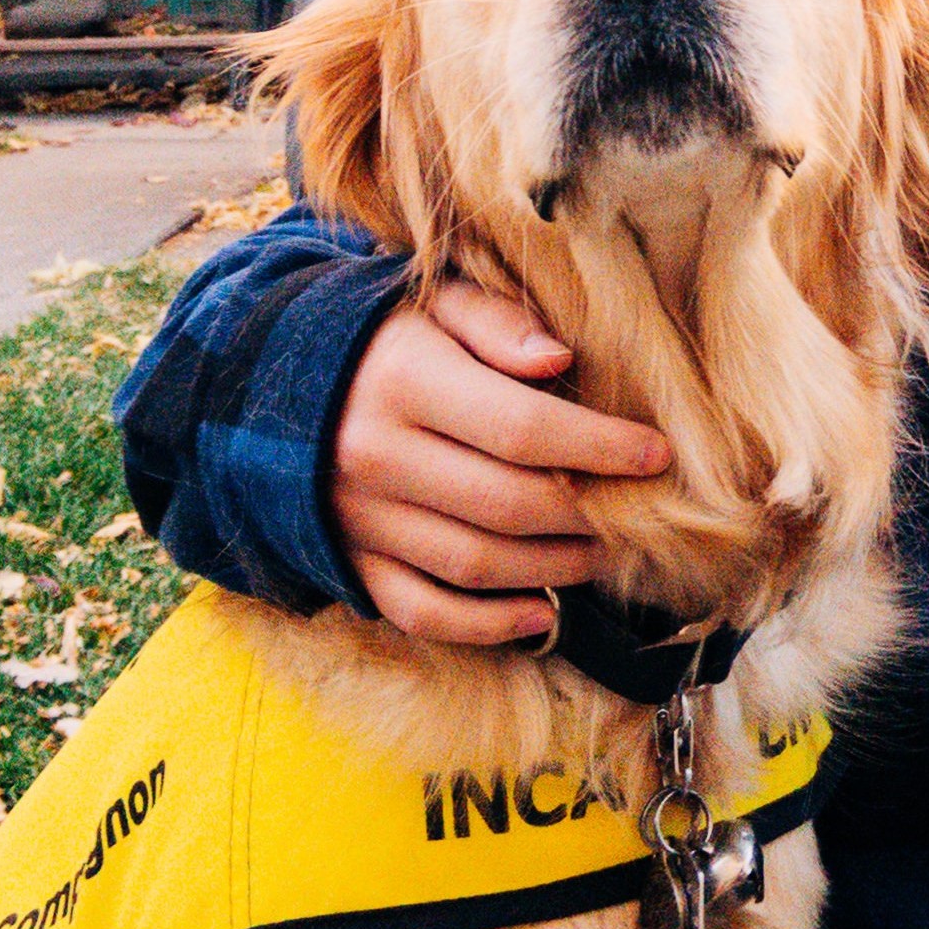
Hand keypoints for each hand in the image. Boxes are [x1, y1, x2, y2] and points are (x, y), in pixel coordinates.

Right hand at [332, 281, 669, 645]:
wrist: (272, 384)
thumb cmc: (385, 338)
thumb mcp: (436, 303)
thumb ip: (499, 323)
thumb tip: (560, 359)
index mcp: (404, 381)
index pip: (522, 427)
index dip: (599, 446)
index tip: (655, 454)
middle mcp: (376, 455)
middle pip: (508, 503)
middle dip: (587, 512)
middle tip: (637, 510)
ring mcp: (360, 519)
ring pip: (474, 563)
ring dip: (553, 568)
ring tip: (602, 551)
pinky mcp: (351, 561)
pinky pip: (423, 611)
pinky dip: (486, 625)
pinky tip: (541, 613)